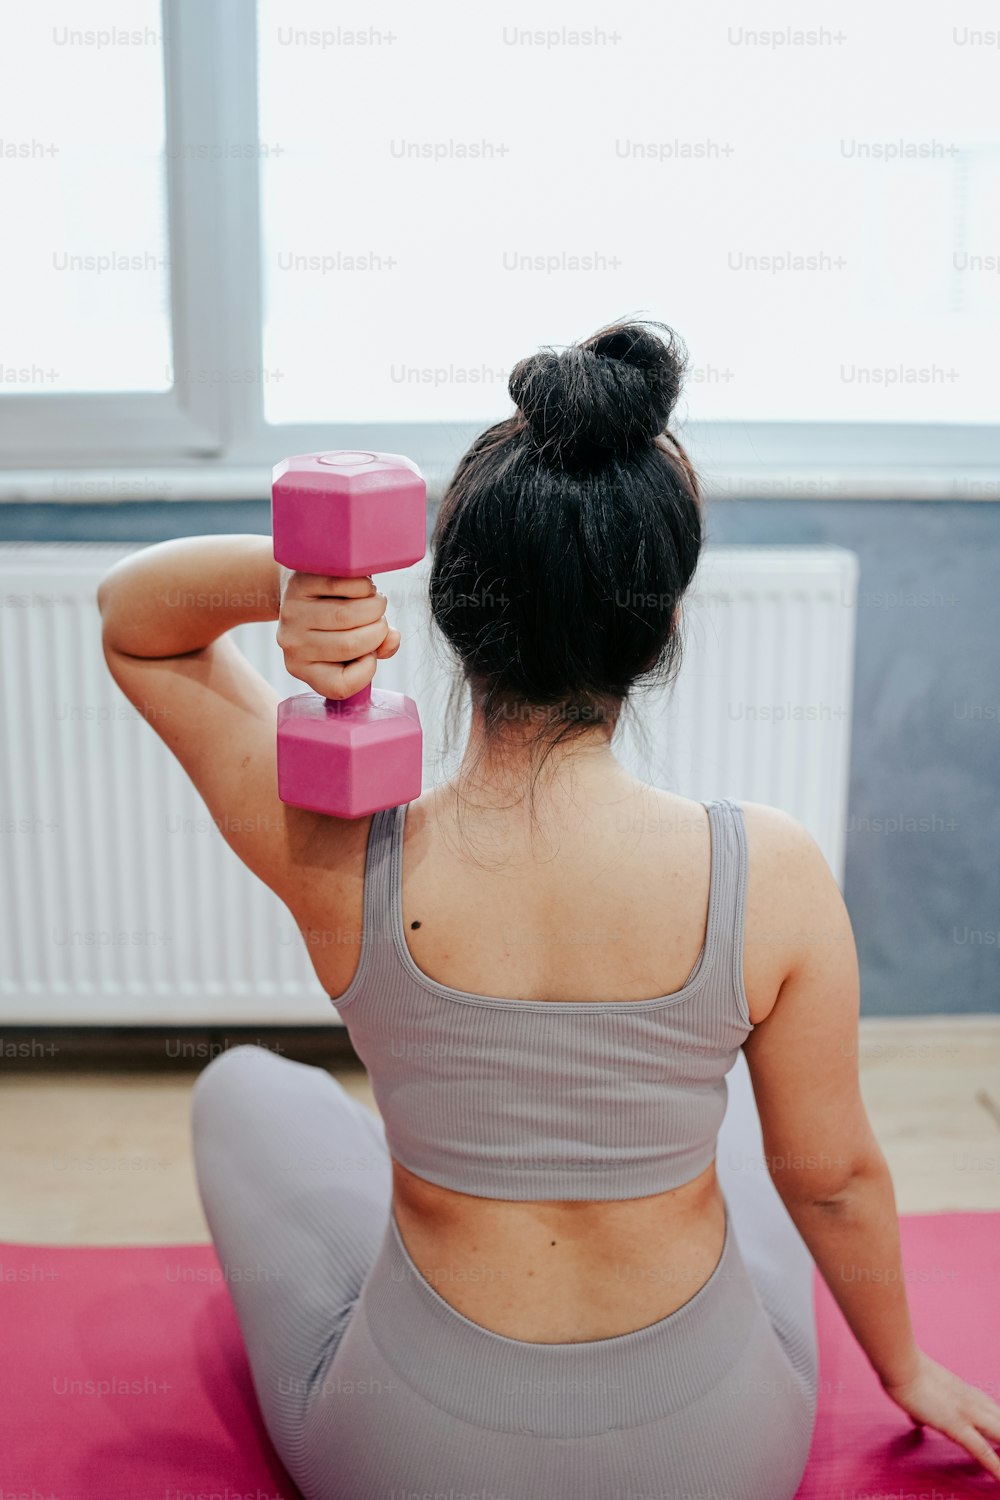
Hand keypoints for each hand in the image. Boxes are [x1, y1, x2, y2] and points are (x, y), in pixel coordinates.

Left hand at [275, 571, 400, 699]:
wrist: (301, 589)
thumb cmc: (334, 622)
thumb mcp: (353, 644)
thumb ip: (379, 648)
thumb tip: (392, 638)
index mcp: (304, 669)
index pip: (340, 686)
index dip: (368, 670)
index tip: (372, 652)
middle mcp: (293, 645)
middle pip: (350, 645)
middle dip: (378, 631)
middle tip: (379, 620)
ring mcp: (292, 614)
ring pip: (347, 615)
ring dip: (375, 606)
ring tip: (375, 602)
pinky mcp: (298, 584)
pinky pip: (342, 586)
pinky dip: (364, 586)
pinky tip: (364, 587)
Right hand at [882, 1350, 999, 1483]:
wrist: (900, 1364)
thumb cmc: (904, 1370)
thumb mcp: (919, 1389)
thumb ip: (923, 1407)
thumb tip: (918, 1420)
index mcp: (964, 1391)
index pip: (993, 1410)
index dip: (998, 1423)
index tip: (998, 1434)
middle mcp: (972, 1401)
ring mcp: (967, 1414)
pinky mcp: (957, 1426)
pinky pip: (982, 1451)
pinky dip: (995, 1467)